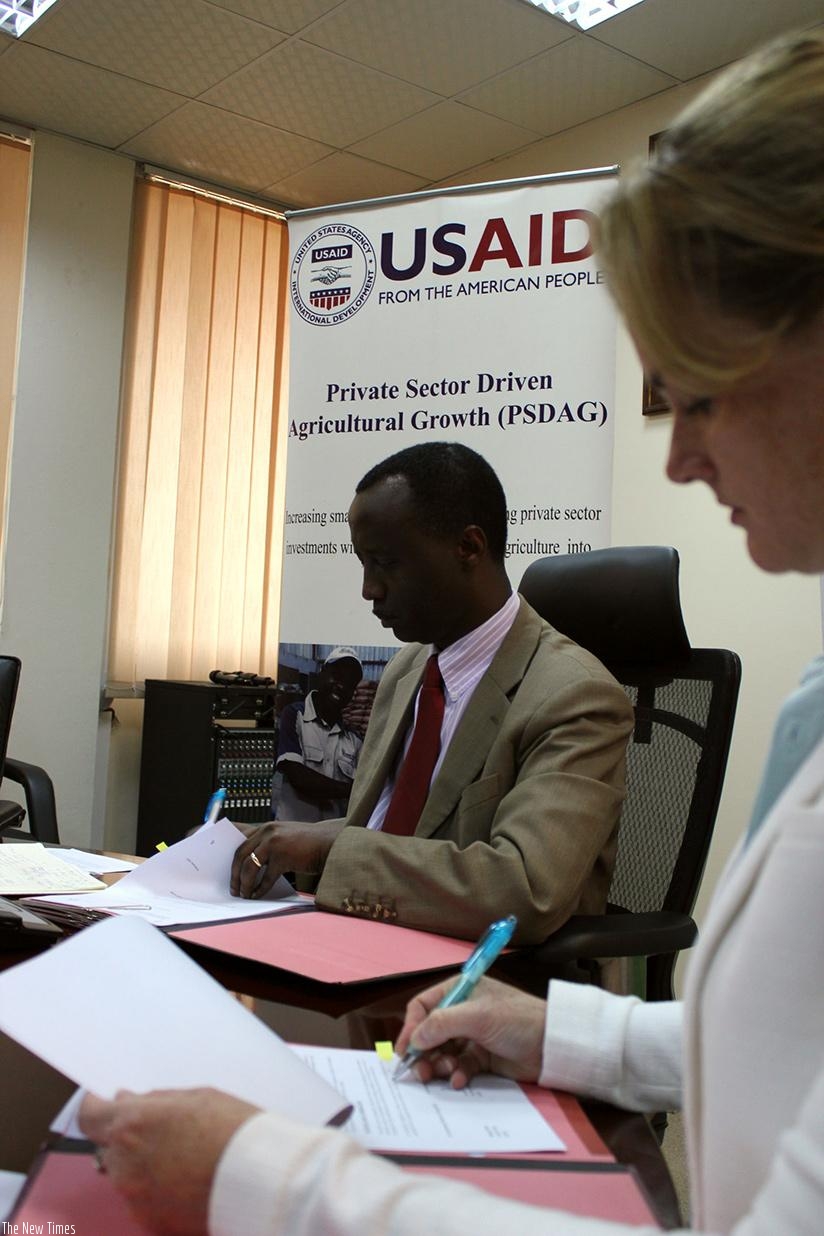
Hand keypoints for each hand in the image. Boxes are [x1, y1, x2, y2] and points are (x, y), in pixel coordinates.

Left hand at [79, 1087, 258, 1234]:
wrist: (261, 1181)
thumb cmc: (234, 1131)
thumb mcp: (197, 1097)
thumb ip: (155, 1102)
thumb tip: (127, 1102)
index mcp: (133, 1123)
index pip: (90, 1116)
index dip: (97, 1108)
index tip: (105, 1104)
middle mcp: (125, 1163)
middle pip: (110, 1147)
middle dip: (130, 1138)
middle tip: (165, 1133)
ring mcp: (136, 1198)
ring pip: (127, 1176)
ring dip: (144, 1166)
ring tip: (184, 1159)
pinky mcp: (152, 1224)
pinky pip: (144, 1202)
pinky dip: (158, 1192)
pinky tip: (189, 1183)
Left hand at [230, 818, 345, 897]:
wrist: (329, 843)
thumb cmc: (307, 843)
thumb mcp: (283, 837)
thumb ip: (265, 845)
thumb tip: (246, 864)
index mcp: (265, 828)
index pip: (236, 834)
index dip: (222, 844)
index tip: (210, 851)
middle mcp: (267, 832)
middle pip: (240, 854)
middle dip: (234, 874)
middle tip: (233, 888)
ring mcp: (275, 844)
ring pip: (250, 866)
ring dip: (245, 883)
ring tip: (244, 894)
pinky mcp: (284, 858)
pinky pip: (267, 878)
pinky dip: (260, 889)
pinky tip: (258, 895)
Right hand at [395, 976, 546, 1088]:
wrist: (552, 1046)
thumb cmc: (517, 1020)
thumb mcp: (478, 1016)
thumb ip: (442, 1024)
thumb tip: (414, 1040)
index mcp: (460, 991)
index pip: (423, 1006)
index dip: (411, 1028)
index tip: (404, 1051)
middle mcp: (462, 1012)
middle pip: (429, 1033)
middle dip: (423, 1053)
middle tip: (420, 1073)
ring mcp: (471, 1036)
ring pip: (441, 1053)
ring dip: (439, 1065)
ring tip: (445, 1074)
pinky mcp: (481, 1058)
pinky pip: (459, 1067)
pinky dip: (457, 1075)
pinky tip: (461, 1081)